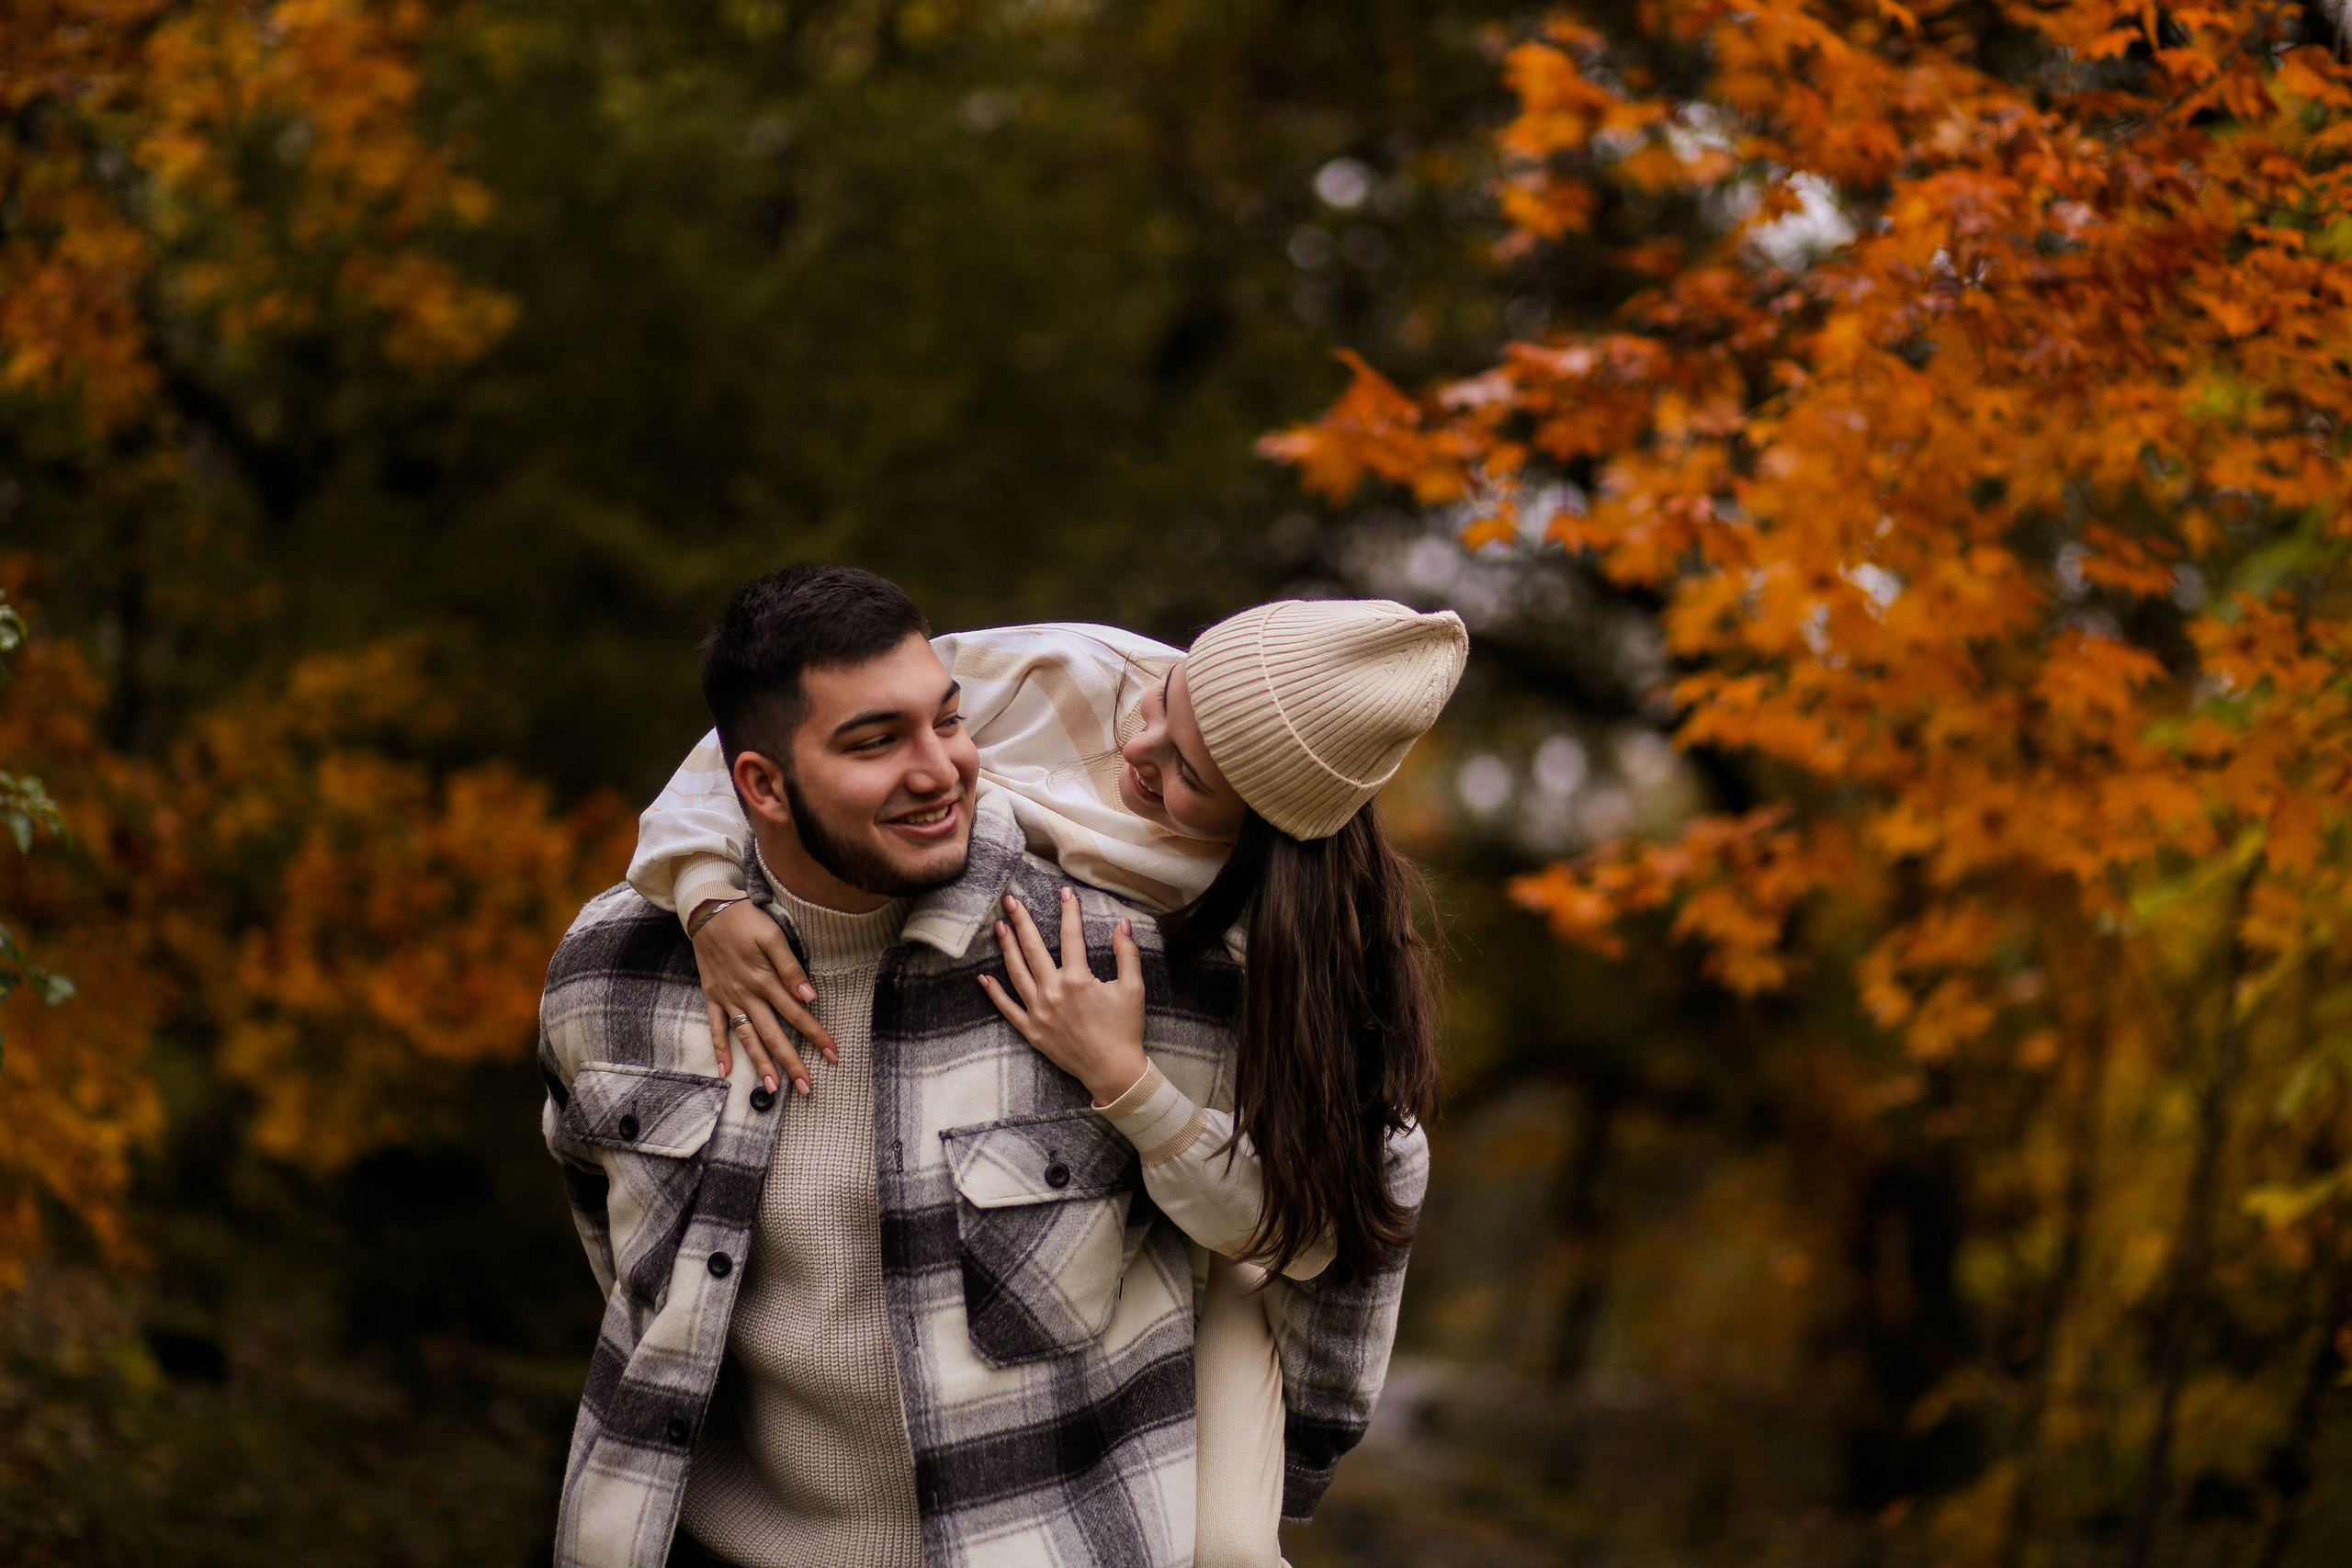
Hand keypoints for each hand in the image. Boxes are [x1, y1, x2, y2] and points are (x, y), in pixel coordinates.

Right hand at [692, 897, 838, 1096]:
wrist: (707, 911)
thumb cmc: (746, 921)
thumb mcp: (773, 936)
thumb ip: (791, 968)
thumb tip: (810, 997)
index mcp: (766, 982)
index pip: (797, 1015)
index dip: (816, 1035)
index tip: (832, 1055)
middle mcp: (747, 996)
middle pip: (773, 1035)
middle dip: (791, 1062)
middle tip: (807, 1088)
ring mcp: (728, 999)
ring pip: (747, 1038)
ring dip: (760, 1063)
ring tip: (773, 1088)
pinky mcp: (712, 997)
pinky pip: (715, 1028)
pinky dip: (720, 1050)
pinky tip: (726, 1072)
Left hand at [979, 887, 1148, 1105]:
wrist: (1114, 1071)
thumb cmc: (1125, 1029)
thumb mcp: (1133, 988)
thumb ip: (1126, 953)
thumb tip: (1122, 924)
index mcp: (1078, 980)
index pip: (1070, 937)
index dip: (1068, 911)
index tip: (1064, 892)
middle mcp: (1053, 993)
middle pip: (1033, 949)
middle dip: (1021, 921)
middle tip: (1010, 901)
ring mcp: (1039, 1012)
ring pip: (1016, 973)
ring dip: (1006, 948)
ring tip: (999, 927)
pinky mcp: (1032, 1031)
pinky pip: (1008, 1009)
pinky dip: (994, 993)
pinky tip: (984, 977)